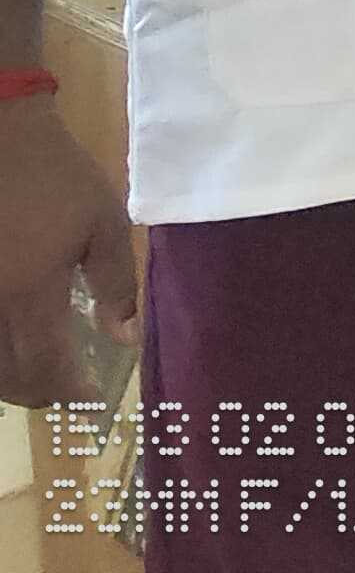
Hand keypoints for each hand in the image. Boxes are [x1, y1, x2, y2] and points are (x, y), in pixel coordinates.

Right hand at [0, 101, 131, 407]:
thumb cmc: (56, 177)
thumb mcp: (103, 224)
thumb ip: (116, 285)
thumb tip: (124, 337)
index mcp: (29, 294)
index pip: (46, 368)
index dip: (69, 391)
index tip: (92, 395)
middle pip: (7, 378)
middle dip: (39, 393)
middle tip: (67, 388)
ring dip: (10, 379)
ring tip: (40, 372)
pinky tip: (11, 343)